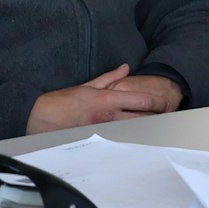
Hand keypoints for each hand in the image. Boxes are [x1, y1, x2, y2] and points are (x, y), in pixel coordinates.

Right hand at [27, 65, 173, 133]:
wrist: (42, 117)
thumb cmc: (64, 101)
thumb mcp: (89, 85)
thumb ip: (110, 78)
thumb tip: (126, 68)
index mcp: (108, 99)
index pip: (142, 101)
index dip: (158, 103)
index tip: (166, 103)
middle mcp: (109, 116)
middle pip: (143, 119)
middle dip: (157, 118)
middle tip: (166, 117)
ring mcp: (104, 130)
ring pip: (134, 131)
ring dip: (146, 129)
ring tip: (156, 127)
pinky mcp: (98, 139)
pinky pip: (120, 139)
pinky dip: (130, 137)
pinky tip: (136, 136)